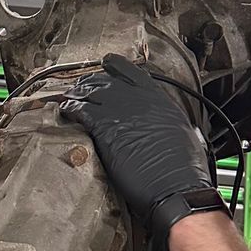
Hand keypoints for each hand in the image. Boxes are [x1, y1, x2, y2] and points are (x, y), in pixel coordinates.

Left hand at [60, 54, 212, 226]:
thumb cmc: (184, 168)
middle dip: (90, 82)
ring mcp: (119, 112)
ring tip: (69, 98)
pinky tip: (67, 112)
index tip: (106, 63)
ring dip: (77, 94)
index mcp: (157, 98)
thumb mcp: (181, 131)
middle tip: (81, 87)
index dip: (114, 66)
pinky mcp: (104, 129)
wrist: (175, 187)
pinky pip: (81, 111)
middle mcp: (137, 99)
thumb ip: (164, 118)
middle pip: (105, 80)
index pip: (131, 71)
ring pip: (90, 93)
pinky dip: (71, 109)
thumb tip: (161, 121)